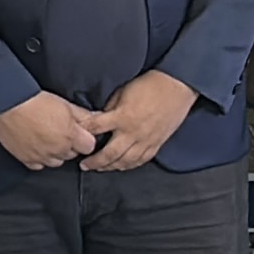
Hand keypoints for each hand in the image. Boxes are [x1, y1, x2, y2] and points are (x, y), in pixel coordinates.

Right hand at [0, 92, 102, 169]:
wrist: (9, 104)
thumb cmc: (36, 101)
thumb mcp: (65, 104)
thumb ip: (82, 115)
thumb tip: (95, 118)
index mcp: (70, 136)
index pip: (89, 147)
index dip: (85, 139)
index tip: (80, 134)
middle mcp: (57, 149)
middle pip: (72, 154)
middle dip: (70, 145)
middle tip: (61, 132)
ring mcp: (41, 156)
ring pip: (56, 162)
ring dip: (55, 153)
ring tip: (47, 138)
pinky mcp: (26, 159)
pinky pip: (38, 165)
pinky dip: (39, 158)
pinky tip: (36, 146)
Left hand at [80, 70, 200, 172]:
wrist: (177, 87)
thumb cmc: (151, 84)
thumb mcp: (124, 90)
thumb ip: (111, 106)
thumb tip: (101, 116)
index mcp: (122, 117)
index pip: (97, 128)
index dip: (84, 134)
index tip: (76, 138)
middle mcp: (132, 132)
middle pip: (109, 154)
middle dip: (94, 161)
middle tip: (84, 165)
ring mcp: (145, 140)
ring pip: (125, 161)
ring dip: (110, 167)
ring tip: (101, 168)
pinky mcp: (157, 143)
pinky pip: (141, 160)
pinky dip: (130, 165)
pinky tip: (122, 166)